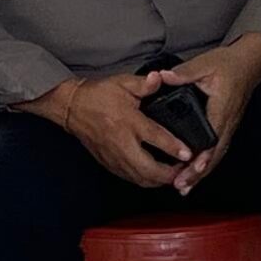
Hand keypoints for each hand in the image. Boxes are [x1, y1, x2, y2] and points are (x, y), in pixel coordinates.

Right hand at [30, 73, 190, 187]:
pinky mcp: (108, 163)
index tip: (188, 154)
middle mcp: (122, 142)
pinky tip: (155, 176)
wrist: (72, 107)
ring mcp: (114, 156)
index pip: (155, 137)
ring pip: (140, 178)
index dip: (173, 148)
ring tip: (173, 174)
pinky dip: (145, 181)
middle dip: (169, 174)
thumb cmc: (98, 95)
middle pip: (148, 169)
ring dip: (158, 181)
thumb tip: (160, 79)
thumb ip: (144, 84)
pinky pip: (130, 178)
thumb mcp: (122, 83)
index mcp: (128, 121)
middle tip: (185, 169)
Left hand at [151, 34, 260, 191]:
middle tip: (182, 186)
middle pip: (214, 154)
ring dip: (201, 173)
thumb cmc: (229, 64)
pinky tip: (194, 174)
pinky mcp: (226, 128)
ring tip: (184, 188)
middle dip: (198, 172)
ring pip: (216, 155)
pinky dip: (206, 164)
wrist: (249, 63)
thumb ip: (184, 73)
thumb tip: (163, 77)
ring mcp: (228, 127)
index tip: (191, 167)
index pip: (213, 136)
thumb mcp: (205, 64)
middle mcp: (227, 122)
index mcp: (221, 108)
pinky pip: (217, 150)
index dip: (203, 154)